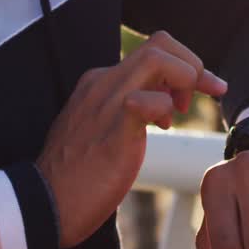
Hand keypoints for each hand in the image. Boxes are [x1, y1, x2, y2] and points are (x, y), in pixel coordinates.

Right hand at [38, 31, 226, 248]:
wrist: (44, 204)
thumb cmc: (78, 173)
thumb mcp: (106, 127)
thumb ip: (132, 108)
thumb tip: (165, 102)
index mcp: (101, 81)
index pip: (152, 50)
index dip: (184, 64)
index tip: (199, 90)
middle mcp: (103, 82)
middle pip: (160, 44)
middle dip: (193, 65)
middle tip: (203, 96)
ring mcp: (107, 102)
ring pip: (157, 58)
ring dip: (186, 78)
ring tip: (181, 111)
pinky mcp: (113, 129)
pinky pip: (145, 100)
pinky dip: (163, 106)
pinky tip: (162, 126)